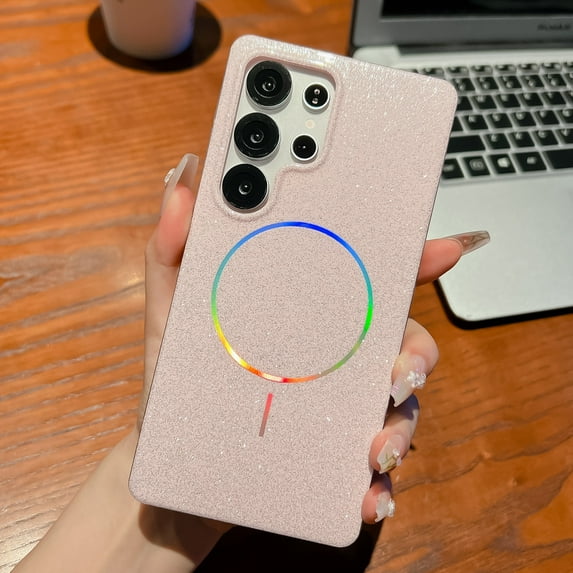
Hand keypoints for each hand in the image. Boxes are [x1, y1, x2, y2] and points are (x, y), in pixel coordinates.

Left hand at [145, 154, 488, 528]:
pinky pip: (375, 468)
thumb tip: (182, 180)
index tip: (442, 248)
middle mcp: (333, 359)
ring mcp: (338, 411)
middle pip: (398, 343)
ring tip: (375, 446)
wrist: (177, 475)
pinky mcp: (335, 462)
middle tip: (399, 373)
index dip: (409, 260)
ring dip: (401, 423)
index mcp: (305, 317)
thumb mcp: (170, 318)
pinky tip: (367, 495)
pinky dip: (379, 484)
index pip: (365, 280)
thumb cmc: (177, 391)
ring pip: (399, 407)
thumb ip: (173, 252)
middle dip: (415, 354)